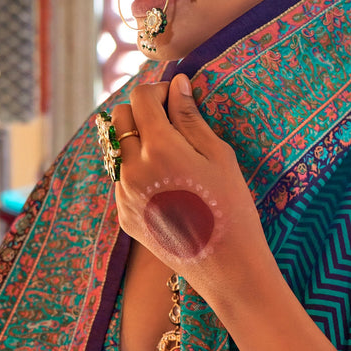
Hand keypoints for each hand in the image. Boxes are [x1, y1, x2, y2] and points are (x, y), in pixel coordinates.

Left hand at [111, 74, 272, 308]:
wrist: (227, 267)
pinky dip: (139, 172)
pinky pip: (123, 180)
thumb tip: (177, 84)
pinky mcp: (124, 217)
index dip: (158, 90)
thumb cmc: (233, 207)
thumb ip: (191, 117)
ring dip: (138, 142)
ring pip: (118, 150)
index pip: (140, 99)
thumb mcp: (219, 156)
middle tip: (172, 120)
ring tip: (173, 156)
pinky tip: (170, 186)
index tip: (176, 96)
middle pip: (119, 119)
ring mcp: (123, 196)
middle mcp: (132, 170)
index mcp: (158, 149)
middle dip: (141, 111)